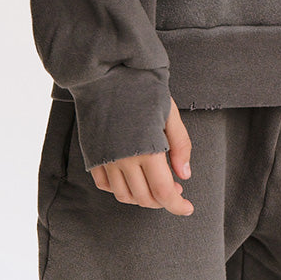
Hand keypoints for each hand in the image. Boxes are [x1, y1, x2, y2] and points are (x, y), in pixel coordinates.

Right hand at [89, 96, 193, 213]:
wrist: (106, 72)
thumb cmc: (142, 87)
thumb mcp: (169, 112)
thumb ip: (180, 145)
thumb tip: (185, 175)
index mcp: (146, 150)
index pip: (162, 193)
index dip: (176, 205)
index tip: (187, 207)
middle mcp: (124, 160)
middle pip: (144, 198)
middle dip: (163, 200)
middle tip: (175, 186)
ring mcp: (106, 159)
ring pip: (124, 195)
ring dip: (142, 197)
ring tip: (155, 183)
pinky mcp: (93, 155)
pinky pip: (105, 185)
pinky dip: (120, 189)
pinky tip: (132, 178)